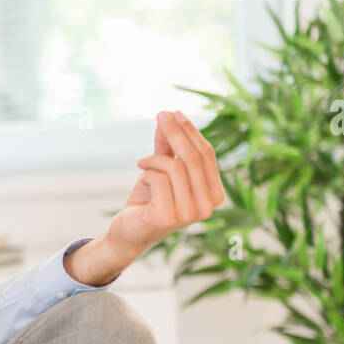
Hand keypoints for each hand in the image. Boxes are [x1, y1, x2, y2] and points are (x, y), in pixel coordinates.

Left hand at [106, 109, 225, 261]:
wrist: (128, 231)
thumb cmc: (149, 200)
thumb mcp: (161, 169)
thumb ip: (168, 145)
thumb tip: (169, 114)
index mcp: (214, 195)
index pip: (206, 155)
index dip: (191, 131)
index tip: (174, 112)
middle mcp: (207, 207)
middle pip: (193, 157)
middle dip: (175, 131)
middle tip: (160, 114)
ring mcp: (190, 214)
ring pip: (175, 166)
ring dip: (154, 160)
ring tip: (142, 163)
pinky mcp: (168, 217)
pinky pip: (158, 178)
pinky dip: (146, 174)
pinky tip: (140, 182)